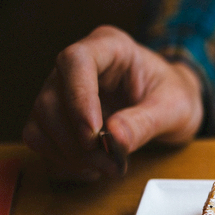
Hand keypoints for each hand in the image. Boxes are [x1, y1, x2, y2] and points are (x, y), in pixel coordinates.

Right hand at [23, 26, 202, 179]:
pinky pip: (39, 137)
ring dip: (70, 154)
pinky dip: (61, 159)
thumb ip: (146, 121)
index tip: (94, 134)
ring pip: (41, 120)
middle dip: (78, 140)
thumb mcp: (174, 108)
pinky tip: (91, 167)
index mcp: (110, 46)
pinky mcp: (56, 115)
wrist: (172, 106)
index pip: (76, 61)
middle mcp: (78, 65)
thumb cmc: (175, 96)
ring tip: (107, 168)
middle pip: (52, 98)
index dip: (79, 98)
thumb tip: (113, 138)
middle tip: (111, 164)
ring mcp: (62, 89)